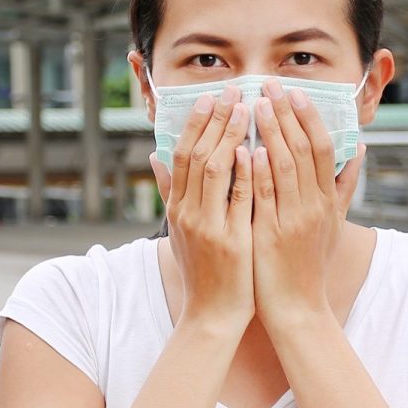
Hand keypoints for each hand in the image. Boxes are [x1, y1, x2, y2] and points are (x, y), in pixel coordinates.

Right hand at [149, 82, 253, 333]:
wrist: (211, 316)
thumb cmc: (202, 272)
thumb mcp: (178, 230)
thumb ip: (170, 191)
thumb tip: (154, 156)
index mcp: (178, 208)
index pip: (182, 155)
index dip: (196, 123)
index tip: (210, 96)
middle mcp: (188, 213)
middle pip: (197, 154)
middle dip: (215, 119)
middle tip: (232, 90)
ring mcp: (207, 226)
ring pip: (215, 169)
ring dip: (230, 135)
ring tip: (246, 108)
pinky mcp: (230, 240)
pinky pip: (236, 199)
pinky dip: (243, 172)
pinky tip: (252, 149)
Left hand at [248, 78, 366, 328]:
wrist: (298, 307)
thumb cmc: (310, 263)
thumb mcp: (334, 223)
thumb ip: (345, 185)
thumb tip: (360, 149)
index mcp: (326, 200)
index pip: (321, 147)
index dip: (308, 117)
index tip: (294, 92)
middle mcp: (313, 205)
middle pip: (303, 149)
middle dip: (286, 114)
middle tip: (270, 84)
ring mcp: (292, 219)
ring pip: (283, 166)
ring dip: (269, 132)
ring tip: (256, 105)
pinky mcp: (270, 234)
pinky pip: (264, 197)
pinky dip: (256, 171)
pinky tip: (245, 149)